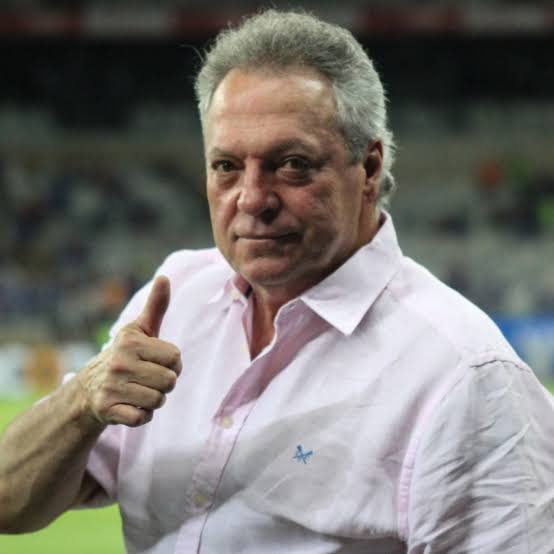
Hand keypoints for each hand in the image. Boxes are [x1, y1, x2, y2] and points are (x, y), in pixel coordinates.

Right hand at [76, 275, 181, 427]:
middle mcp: (120, 363)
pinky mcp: (107, 410)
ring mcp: (112, 387)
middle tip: (148, 378)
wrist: (88, 388)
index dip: (172, 362)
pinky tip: (130, 405)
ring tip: (138, 391)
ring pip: (158, 401)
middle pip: (170, 381)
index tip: (157, 361)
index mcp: (131, 342)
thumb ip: (156, 305)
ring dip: (154, 400)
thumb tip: (164, 277)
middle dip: (165, 383)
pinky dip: (141, 415)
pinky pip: (142, 418)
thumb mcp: (139, 329)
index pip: (175, 357)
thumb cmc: (125, 355)